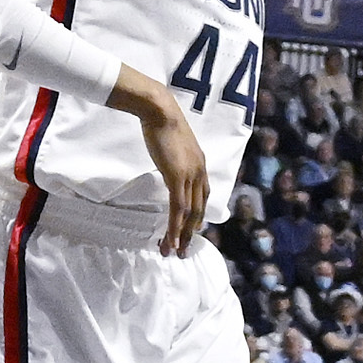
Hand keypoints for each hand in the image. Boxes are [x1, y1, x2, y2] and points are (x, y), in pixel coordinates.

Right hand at [118, 75, 214, 250]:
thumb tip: (169, 163)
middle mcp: (200, 172)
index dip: (198, 216)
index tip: (191, 230)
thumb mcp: (174, 145)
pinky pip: (178, 208)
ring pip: (189, 214)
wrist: (160, 111)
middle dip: (191, 233)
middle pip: (199, 210)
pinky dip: (174, 226)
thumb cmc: (162, 123)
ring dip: (181, 235)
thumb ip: (175, 158)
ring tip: (174, 251)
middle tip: (183, 249)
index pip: (203, 197)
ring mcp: (190, 175)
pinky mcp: (177, 177)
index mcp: (200, 165)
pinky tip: (169, 239)